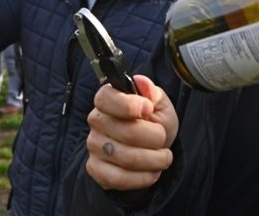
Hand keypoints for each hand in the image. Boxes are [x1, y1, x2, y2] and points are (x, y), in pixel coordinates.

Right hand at [86, 76, 177, 190]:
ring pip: (125, 157)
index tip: (149, 109)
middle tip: (163, 139)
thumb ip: (152, 92)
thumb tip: (142, 82)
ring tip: (164, 157)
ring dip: (153, 159)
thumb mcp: (159, 103)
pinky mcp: (96, 169)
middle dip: (154, 137)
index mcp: (107, 99)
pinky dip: (142, 178)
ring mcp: (94, 146)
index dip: (129, 105)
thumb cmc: (153, 122)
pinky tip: (152, 172)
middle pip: (125, 131)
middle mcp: (96, 121)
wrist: (150, 148)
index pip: (107, 99)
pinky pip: (118, 178)